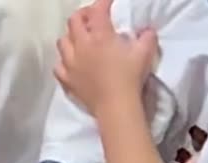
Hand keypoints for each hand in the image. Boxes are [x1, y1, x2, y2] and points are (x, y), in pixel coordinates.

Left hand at [54, 0, 157, 116]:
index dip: (103, 3)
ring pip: (62, 41)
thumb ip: (147, 39)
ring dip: (70, 37)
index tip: (108, 2)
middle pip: (74, 21)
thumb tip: (148, 30)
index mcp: (100, 36)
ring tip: (79, 40)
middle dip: (83, 15)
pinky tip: (71, 64)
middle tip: (91, 17)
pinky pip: (59, 66)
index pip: (98, 11)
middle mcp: (81, 45)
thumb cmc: (130, 79)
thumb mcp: (144, 56)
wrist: (116, 106)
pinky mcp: (68, 79)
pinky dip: (64, 62)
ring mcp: (71, 62)